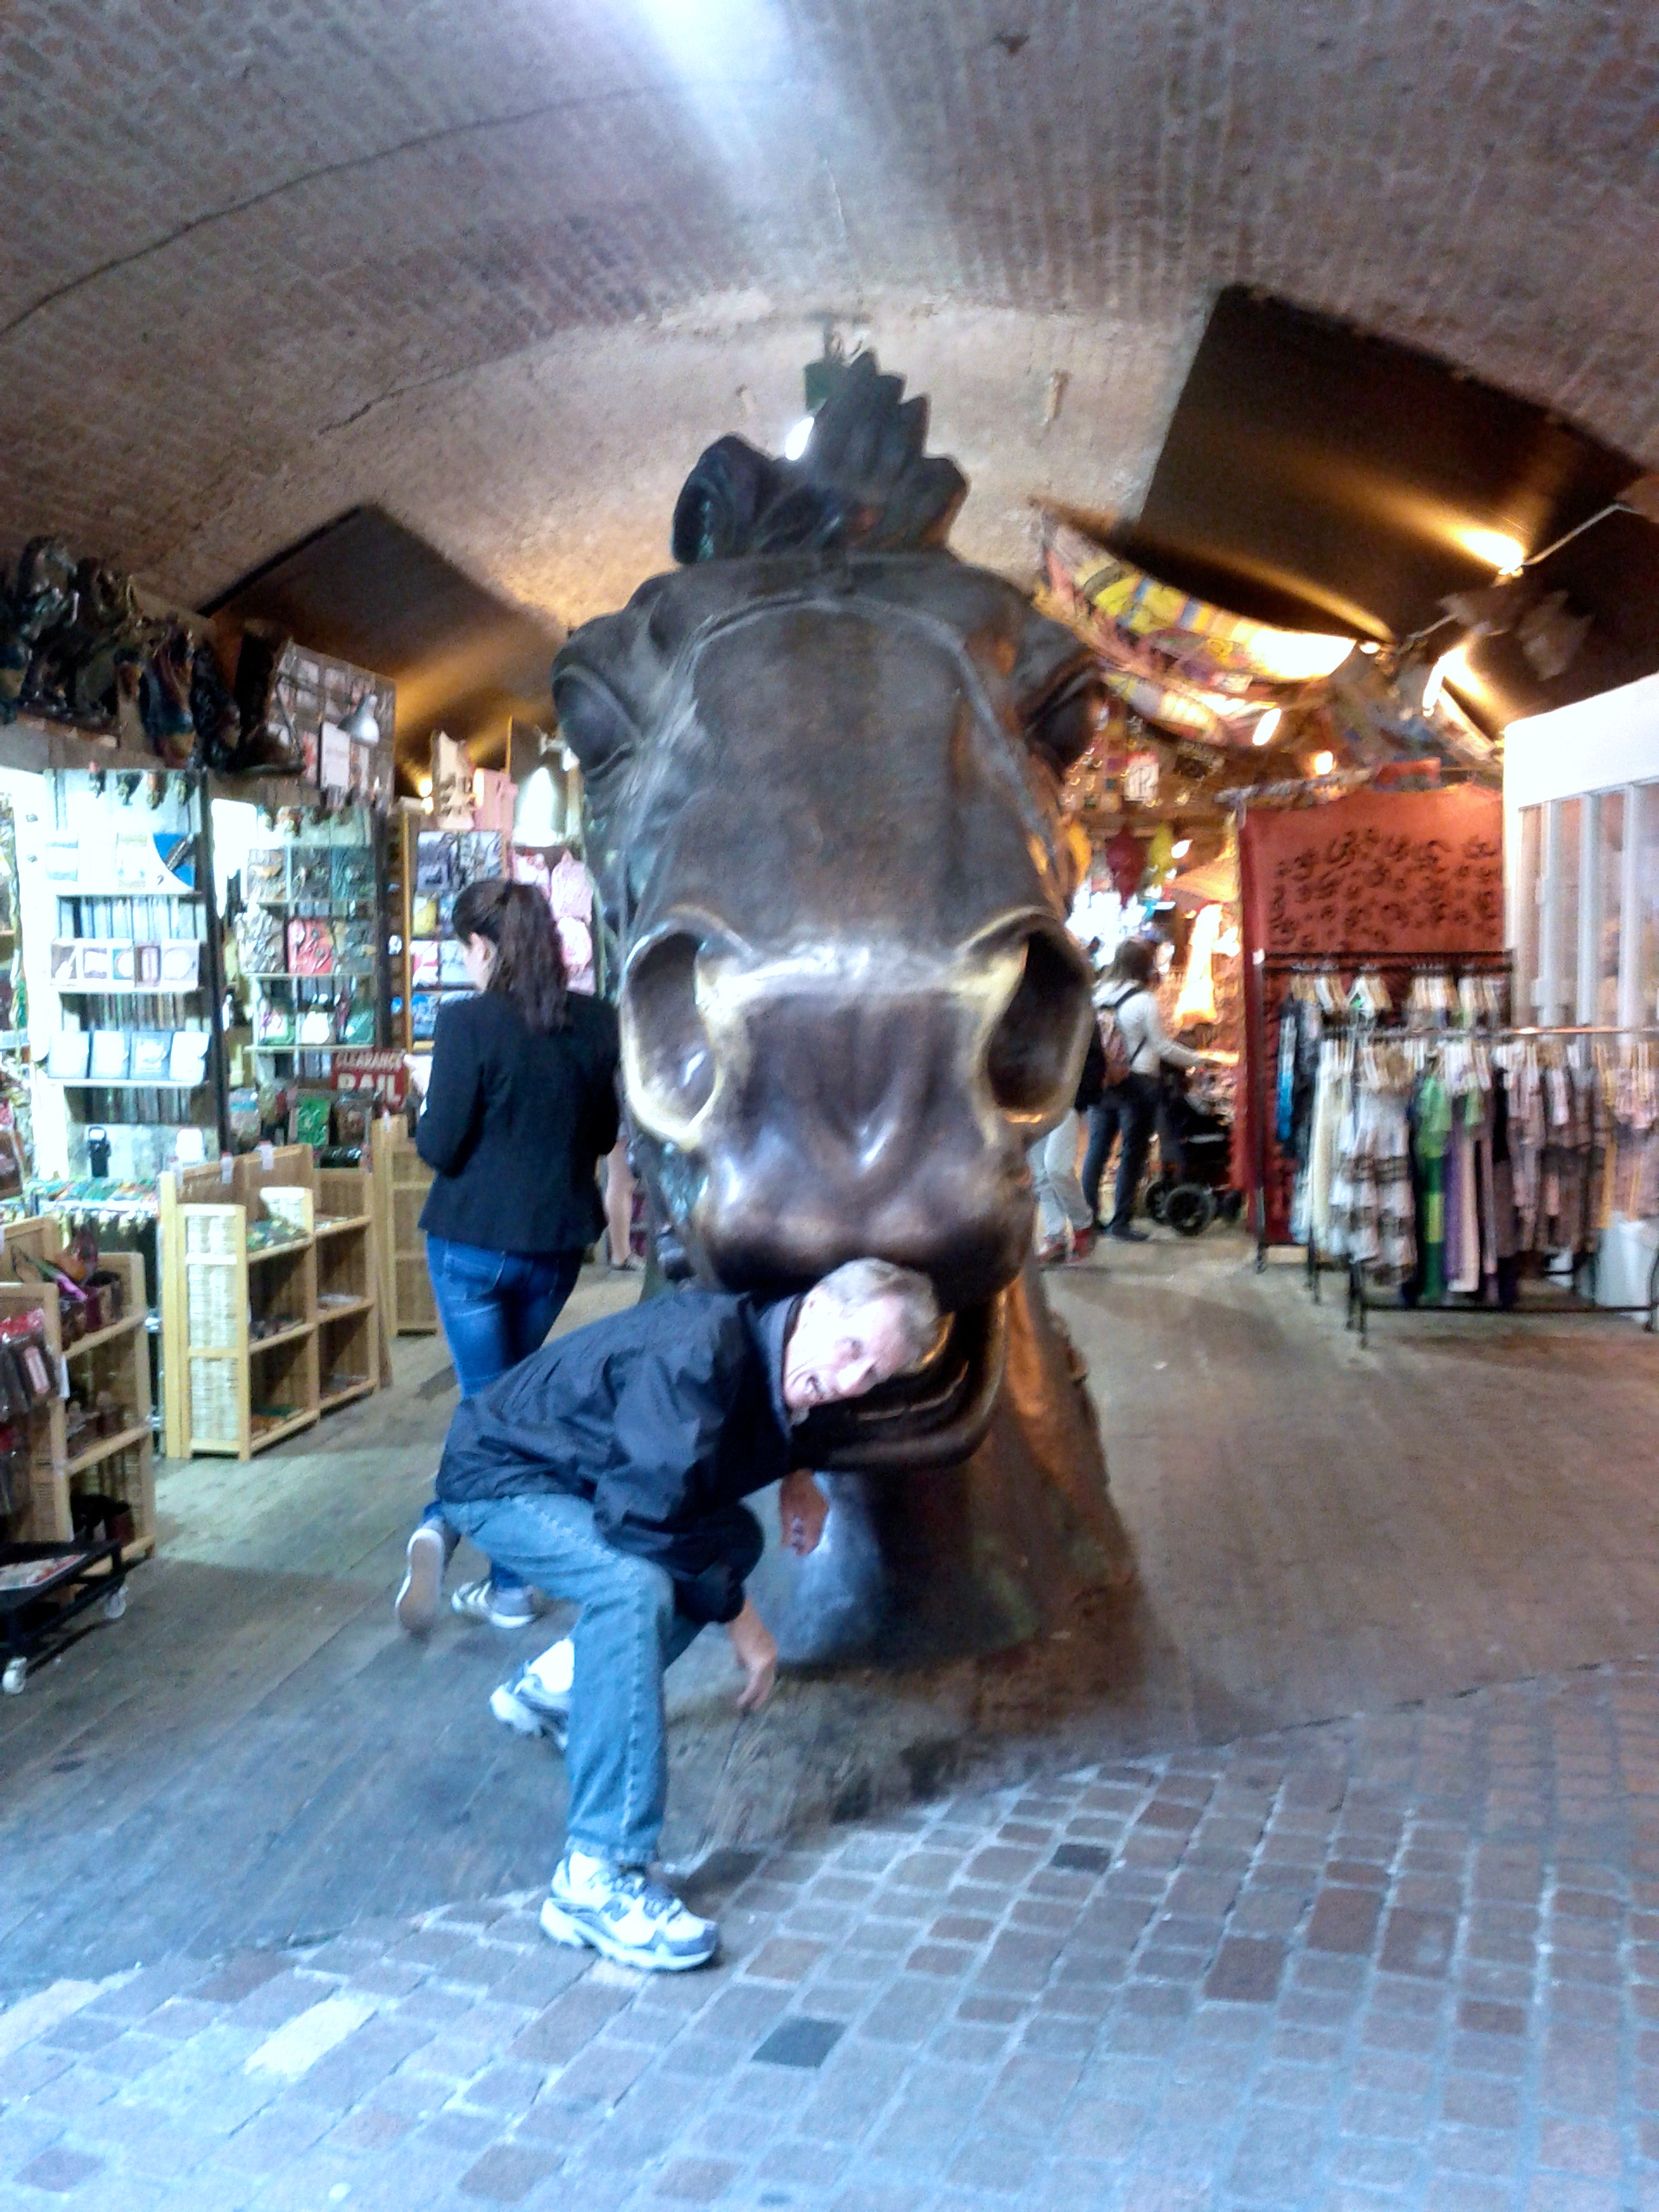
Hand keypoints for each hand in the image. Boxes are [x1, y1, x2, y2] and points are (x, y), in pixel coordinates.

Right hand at [727, 1598, 776, 1713]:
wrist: (739, 1615)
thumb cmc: (739, 1624)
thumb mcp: (743, 1642)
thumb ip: (744, 1655)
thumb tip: (740, 1665)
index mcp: (770, 1648)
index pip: (768, 1669)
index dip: (761, 1681)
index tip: (754, 1690)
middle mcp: (772, 1655)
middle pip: (769, 1679)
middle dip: (762, 1693)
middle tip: (754, 1706)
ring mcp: (768, 1660)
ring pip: (762, 1684)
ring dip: (754, 1697)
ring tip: (747, 1707)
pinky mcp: (760, 1666)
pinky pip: (754, 1685)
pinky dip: (748, 1695)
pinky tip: (741, 1701)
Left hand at [779, 1469, 828, 1556]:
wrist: (801, 1471)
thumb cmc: (791, 1491)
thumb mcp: (785, 1512)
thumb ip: (787, 1531)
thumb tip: (786, 1547)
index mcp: (812, 1520)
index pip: (811, 1542)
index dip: (804, 1550)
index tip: (796, 1554)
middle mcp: (822, 1517)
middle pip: (817, 1537)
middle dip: (807, 1544)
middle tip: (795, 1546)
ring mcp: (825, 1511)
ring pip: (819, 1530)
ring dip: (809, 1535)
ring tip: (796, 1534)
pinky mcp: (825, 1506)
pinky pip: (820, 1522)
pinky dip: (812, 1526)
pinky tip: (802, 1523)